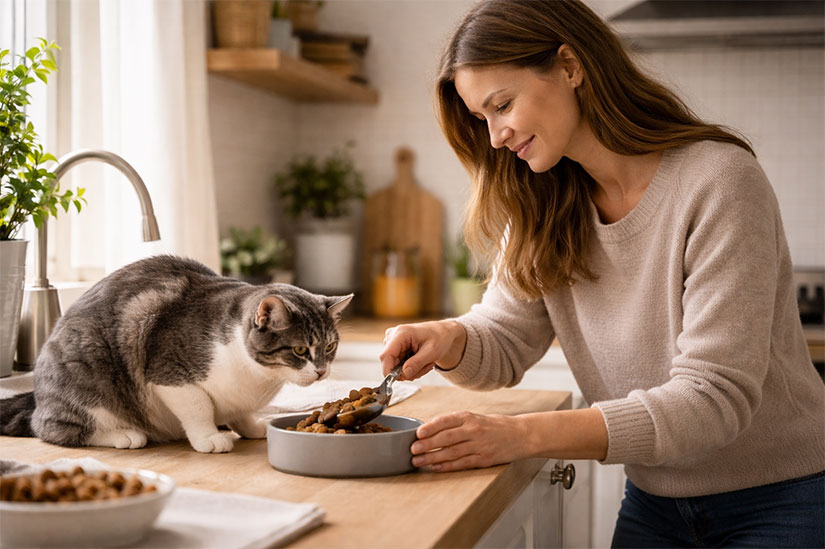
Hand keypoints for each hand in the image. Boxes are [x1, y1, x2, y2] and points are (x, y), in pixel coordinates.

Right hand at [380, 320, 466, 380]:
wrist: (441, 333)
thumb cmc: (439, 337)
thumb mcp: (432, 352)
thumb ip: (417, 363)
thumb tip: (404, 374)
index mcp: (401, 333)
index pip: (386, 355)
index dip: (389, 370)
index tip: (399, 380)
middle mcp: (393, 336)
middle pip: (390, 363)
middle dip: (407, 371)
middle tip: (424, 368)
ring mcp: (392, 342)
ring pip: (394, 366)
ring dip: (411, 370)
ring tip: (425, 363)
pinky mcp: (395, 348)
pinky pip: (398, 365)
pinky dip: (410, 368)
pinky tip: (420, 362)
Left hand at [410, 412, 530, 471]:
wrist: (522, 434)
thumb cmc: (496, 425)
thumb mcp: (476, 417)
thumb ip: (456, 423)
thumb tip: (431, 430)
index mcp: (470, 417)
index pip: (446, 420)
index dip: (430, 427)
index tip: (417, 433)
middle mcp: (474, 430)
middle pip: (446, 438)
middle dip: (427, 444)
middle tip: (412, 449)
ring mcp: (479, 446)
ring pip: (451, 453)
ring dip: (432, 458)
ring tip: (418, 461)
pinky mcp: (484, 460)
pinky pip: (462, 464)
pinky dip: (447, 466)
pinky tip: (436, 468)